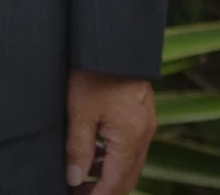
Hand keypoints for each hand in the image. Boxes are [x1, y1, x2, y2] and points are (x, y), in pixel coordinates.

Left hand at [65, 69, 154, 191]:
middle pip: (127, 177)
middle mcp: (144, 134)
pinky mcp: (140, 114)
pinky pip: (130, 146)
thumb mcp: (79, 110)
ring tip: (80, 176)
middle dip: (103, 190)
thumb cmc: (93, 71)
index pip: (117, 183)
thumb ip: (78, 148)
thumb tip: (74, 179)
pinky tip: (92, 154)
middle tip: (77, 191)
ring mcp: (145, 124)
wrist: (111, 40)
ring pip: (129, 163)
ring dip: (107, 174)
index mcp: (131, 137)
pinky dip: (113, 156)